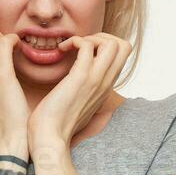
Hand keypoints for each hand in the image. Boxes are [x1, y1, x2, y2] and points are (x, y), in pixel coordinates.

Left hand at [26, 33, 131, 149]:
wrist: (50, 138)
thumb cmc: (58, 124)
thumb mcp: (79, 105)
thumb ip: (84, 91)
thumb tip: (76, 85)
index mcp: (106, 88)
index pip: (123, 57)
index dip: (106, 45)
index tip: (84, 50)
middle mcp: (106, 82)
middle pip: (124, 46)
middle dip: (102, 36)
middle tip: (80, 45)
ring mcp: (96, 79)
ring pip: (112, 43)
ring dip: (90, 37)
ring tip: (72, 47)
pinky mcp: (81, 77)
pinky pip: (87, 46)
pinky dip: (74, 41)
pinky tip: (61, 51)